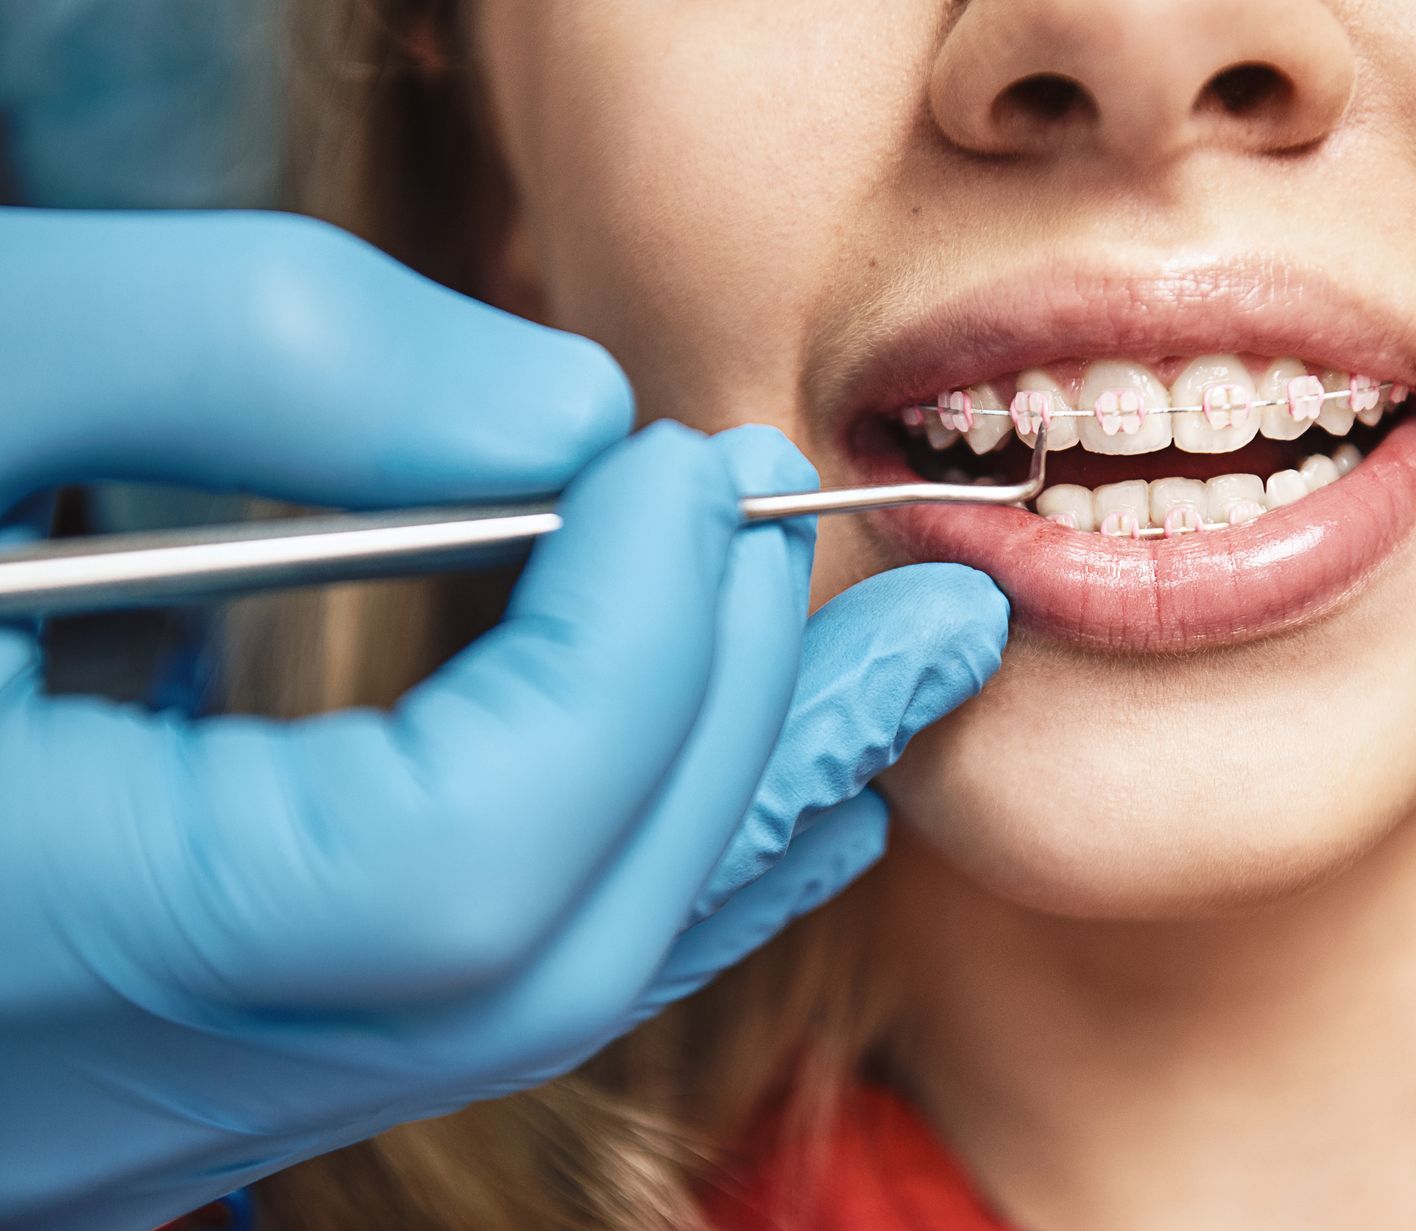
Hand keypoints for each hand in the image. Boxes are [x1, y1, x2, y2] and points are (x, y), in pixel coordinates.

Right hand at [0, 209, 1007, 1229]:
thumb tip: (559, 416)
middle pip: (531, 956)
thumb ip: (240, 356)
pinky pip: (466, 994)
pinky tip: (734, 762)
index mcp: (6, 928)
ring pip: (526, 1006)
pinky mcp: (156, 1063)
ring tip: (891, 681)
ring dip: (732, 814)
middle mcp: (78, 1078)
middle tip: (907, 585)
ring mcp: (126, 1106)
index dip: (619, 660)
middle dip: (735, 740)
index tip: (679, 463)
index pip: (449, 865)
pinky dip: (629, 858)